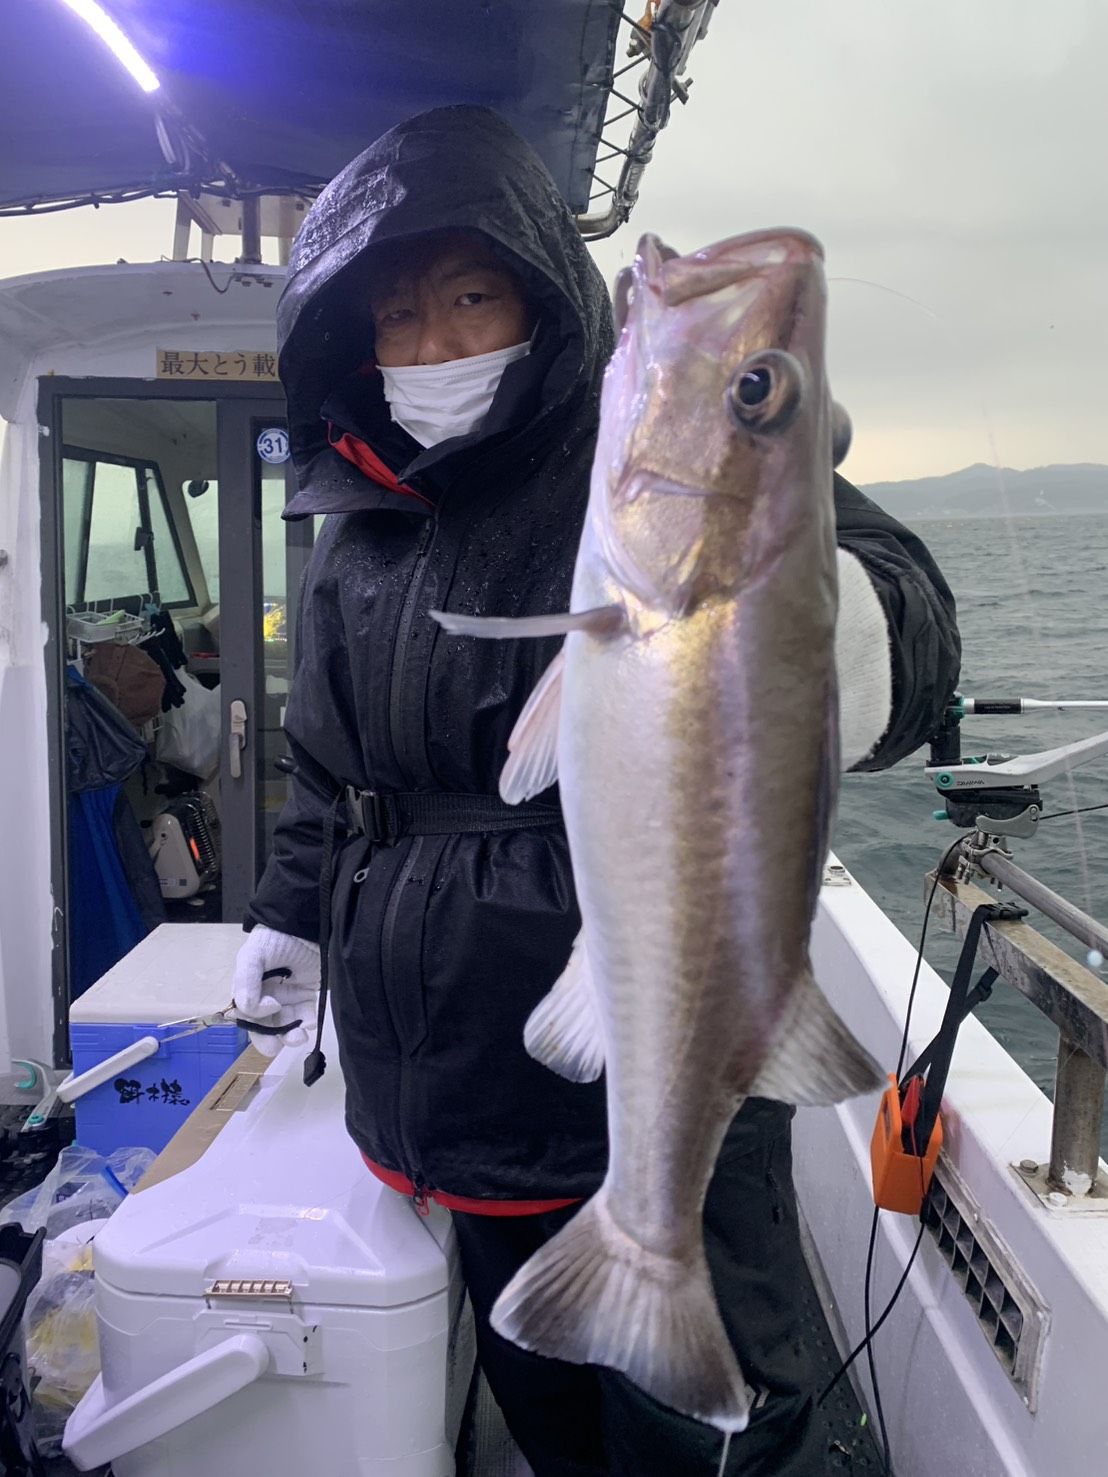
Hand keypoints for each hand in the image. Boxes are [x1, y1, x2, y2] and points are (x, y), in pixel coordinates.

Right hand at [232, 926, 320, 1058]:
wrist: (303, 924)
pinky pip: (304, 1015)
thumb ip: (246, 982)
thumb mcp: (253, 956)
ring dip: (291, 1035)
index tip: (273, 1007)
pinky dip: (306, 1022)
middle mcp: (265, 998)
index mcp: (248, 990)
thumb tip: (249, 1011)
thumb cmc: (273, 939)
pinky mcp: (306, 996)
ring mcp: (287, 998)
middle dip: (273, 1039)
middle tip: (283, 1044)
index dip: (257, 1020)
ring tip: (299, 1038)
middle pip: (266, 1027)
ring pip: (286, 1025)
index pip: (248, 1016)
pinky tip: (309, 1022)